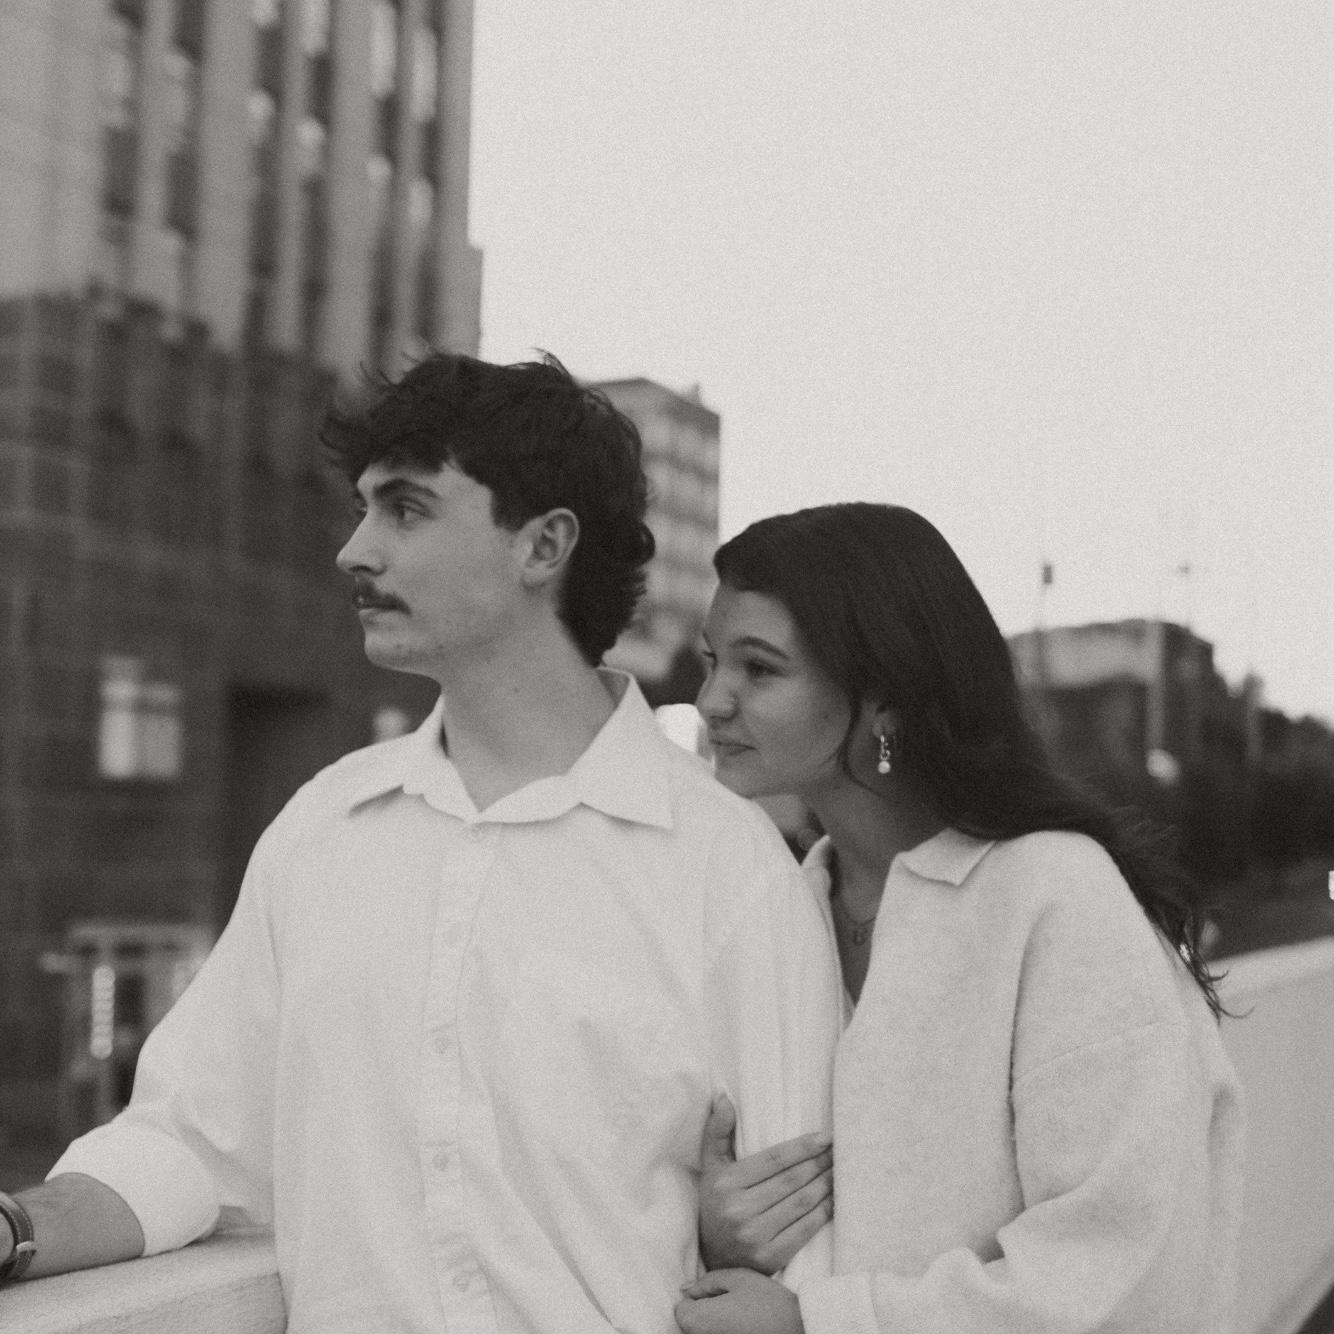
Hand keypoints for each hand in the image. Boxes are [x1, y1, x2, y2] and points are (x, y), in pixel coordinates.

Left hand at [676, 1268, 803, 1333]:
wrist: (800, 1329)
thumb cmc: (769, 1303)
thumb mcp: (738, 1278)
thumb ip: (707, 1282)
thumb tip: (686, 1289)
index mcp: (698, 1321)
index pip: (682, 1309)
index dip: (698, 1298)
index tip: (719, 1295)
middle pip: (692, 1325)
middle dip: (705, 1312)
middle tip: (733, 1306)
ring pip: (706, 1333)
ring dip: (716, 1325)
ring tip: (741, 1319)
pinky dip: (728, 1332)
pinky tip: (746, 1328)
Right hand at [698, 1094, 832, 1273]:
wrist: (713, 1259)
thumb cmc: (715, 1205)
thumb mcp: (710, 1168)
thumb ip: (717, 1132)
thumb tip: (723, 1097)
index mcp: (726, 1183)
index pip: (774, 1159)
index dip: (803, 1147)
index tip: (826, 1136)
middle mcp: (739, 1209)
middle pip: (792, 1180)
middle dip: (820, 1162)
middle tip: (841, 1150)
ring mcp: (755, 1236)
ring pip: (802, 1202)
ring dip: (827, 1184)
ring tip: (841, 1170)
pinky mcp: (770, 1258)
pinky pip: (806, 1229)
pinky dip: (825, 1212)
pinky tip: (835, 1199)